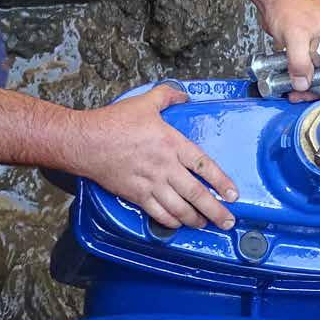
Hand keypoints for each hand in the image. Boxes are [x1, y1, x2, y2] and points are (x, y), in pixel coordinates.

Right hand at [76, 85, 237, 230]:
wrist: (86, 142)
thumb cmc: (114, 122)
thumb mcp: (145, 102)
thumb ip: (167, 96)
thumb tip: (183, 94)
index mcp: (172, 144)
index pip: (205, 166)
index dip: (222, 182)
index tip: (233, 194)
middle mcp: (165, 167)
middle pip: (197, 194)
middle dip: (215, 211)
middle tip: (227, 221)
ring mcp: (151, 183)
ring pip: (179, 208)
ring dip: (195, 219)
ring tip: (205, 225)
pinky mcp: (136, 195)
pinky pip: (158, 213)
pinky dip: (171, 222)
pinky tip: (178, 224)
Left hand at [260, 0, 319, 99]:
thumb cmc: (289, 6)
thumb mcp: (296, 36)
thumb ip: (300, 61)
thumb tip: (303, 84)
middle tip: (308, 95)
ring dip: (310, 87)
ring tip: (296, 94)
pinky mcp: (309, 52)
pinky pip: (309, 70)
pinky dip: (301, 79)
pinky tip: (291, 88)